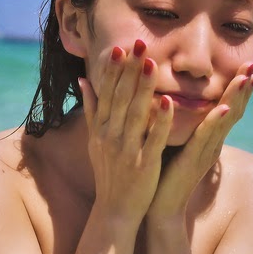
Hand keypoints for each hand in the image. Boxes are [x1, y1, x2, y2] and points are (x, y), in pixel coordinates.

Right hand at [79, 40, 172, 225]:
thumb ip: (92, 110)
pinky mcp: (144, 164)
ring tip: (151, 63)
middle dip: (130, 70)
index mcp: (101, 129)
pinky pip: (153, 139)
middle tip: (139, 42)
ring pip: (136, 114)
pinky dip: (160, 121)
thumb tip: (84, 81)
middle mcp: (111, 136)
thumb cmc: (109, 174)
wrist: (115, 211)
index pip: (107, 93)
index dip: (114, 70)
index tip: (122, 46)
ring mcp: (127, 150)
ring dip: (143, 87)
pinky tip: (168, 102)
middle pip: (121, 97)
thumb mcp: (95, 141)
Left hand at [147, 61, 252, 218]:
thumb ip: (177, 121)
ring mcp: (205, 152)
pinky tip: (224, 108)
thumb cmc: (162, 173)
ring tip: (246, 77)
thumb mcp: (172, 141)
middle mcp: (211, 144)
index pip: (227, 107)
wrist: (158, 207)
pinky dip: (216, 122)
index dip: (237, 87)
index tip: (246, 64)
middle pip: (233, 110)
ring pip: (225, 120)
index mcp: (207, 138)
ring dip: (236, 98)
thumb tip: (171, 94)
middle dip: (243, 87)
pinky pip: (206, 138)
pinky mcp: (192, 161)